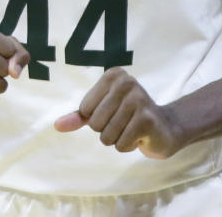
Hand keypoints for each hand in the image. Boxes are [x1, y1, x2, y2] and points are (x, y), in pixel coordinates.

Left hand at [54, 67, 182, 158]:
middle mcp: (126, 82)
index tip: (114, 113)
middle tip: (124, 123)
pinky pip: (121, 144)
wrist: (164, 128)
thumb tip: (57, 125)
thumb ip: (78, 117)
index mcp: (113, 75)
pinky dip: (128, 146)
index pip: (85, 109)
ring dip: (117, 140)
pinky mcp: (147, 119)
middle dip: (106, 131)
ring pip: (107, 136)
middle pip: (95, 123)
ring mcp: (138, 99)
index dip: (96, 118)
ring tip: (132, 129)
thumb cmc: (128, 118)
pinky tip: (140, 136)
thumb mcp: (101, 113)